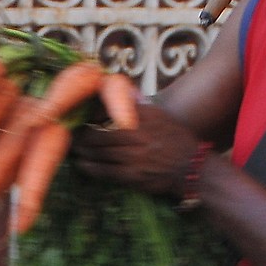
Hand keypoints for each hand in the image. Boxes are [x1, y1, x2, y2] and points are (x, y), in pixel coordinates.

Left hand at [72, 101, 213, 198]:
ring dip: (84, 151)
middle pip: (98, 133)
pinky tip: (83, 164)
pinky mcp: (132, 175)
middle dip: (83, 135)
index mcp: (142, 117)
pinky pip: (105, 170)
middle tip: (75, 135)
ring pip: (99, 152)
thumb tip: (124, 91)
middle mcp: (137, 134)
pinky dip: (91, 167)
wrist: (190, 166)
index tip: (84, 117)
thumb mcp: (160, 115)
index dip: (91, 115)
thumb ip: (140, 105)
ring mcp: (133, 156)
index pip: (108, 112)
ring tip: (77, 149)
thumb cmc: (174, 138)